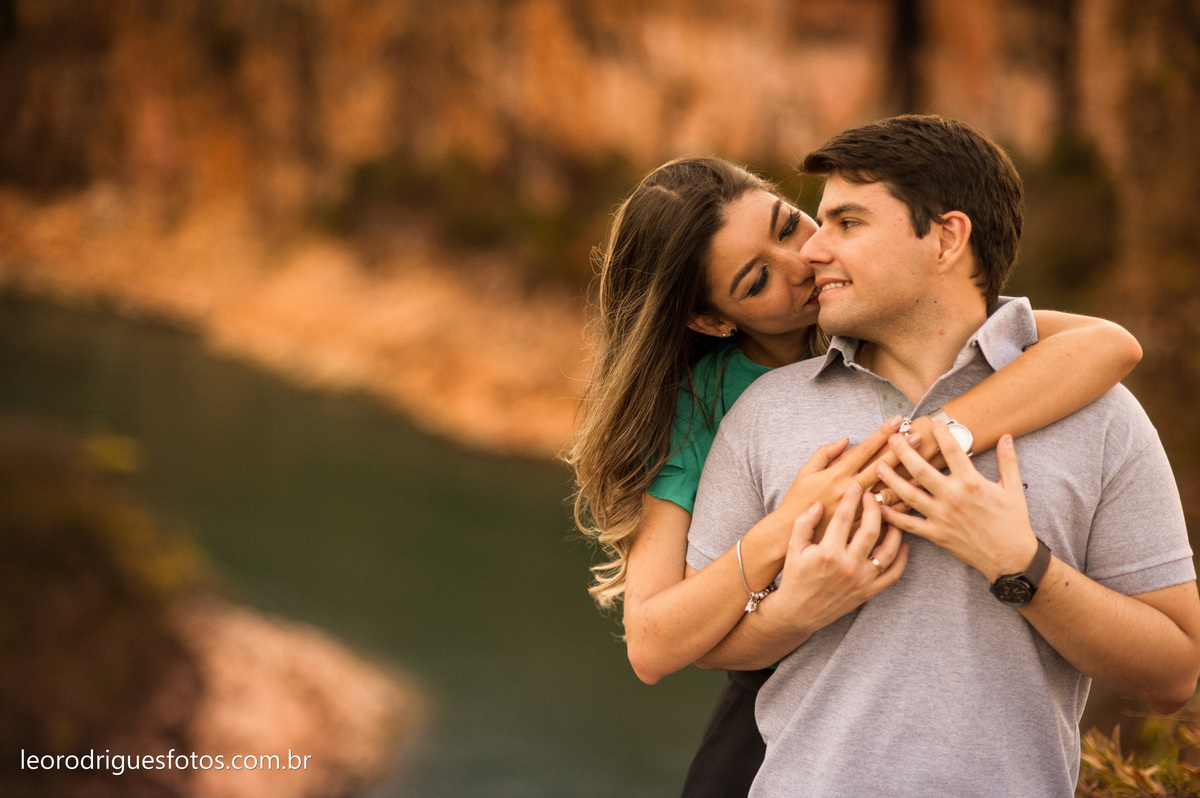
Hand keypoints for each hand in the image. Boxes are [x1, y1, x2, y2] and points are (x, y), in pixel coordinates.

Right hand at [772, 484, 908, 637]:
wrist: (798, 612)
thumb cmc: (795, 577)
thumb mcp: (793, 548)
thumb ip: (804, 523)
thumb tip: (819, 504)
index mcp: (827, 553)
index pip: (844, 518)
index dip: (851, 498)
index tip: (855, 486)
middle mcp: (847, 566)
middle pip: (871, 529)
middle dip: (874, 507)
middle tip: (872, 496)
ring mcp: (861, 580)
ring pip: (888, 550)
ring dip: (893, 529)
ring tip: (890, 516)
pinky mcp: (869, 591)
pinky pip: (893, 574)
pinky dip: (902, 558)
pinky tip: (902, 543)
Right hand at [775, 416, 915, 541]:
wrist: (788, 535)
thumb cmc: (797, 501)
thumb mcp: (805, 473)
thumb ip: (825, 453)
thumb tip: (847, 439)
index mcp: (837, 474)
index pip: (864, 449)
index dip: (882, 433)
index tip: (897, 420)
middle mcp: (850, 490)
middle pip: (882, 466)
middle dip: (902, 449)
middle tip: (919, 435)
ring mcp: (858, 509)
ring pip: (889, 490)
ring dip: (908, 475)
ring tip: (925, 463)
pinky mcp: (861, 526)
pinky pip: (886, 516)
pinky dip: (903, 505)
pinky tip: (918, 495)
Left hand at [875, 426, 1038, 581]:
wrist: (1010, 559)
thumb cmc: (1014, 523)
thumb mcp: (1014, 489)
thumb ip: (1008, 461)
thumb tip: (1006, 436)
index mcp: (972, 483)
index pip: (952, 451)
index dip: (942, 433)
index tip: (933, 422)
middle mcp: (952, 497)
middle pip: (922, 470)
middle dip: (904, 452)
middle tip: (892, 439)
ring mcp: (941, 517)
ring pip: (909, 494)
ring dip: (891, 479)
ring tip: (877, 466)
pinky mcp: (936, 534)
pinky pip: (909, 524)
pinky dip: (892, 516)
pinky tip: (878, 505)